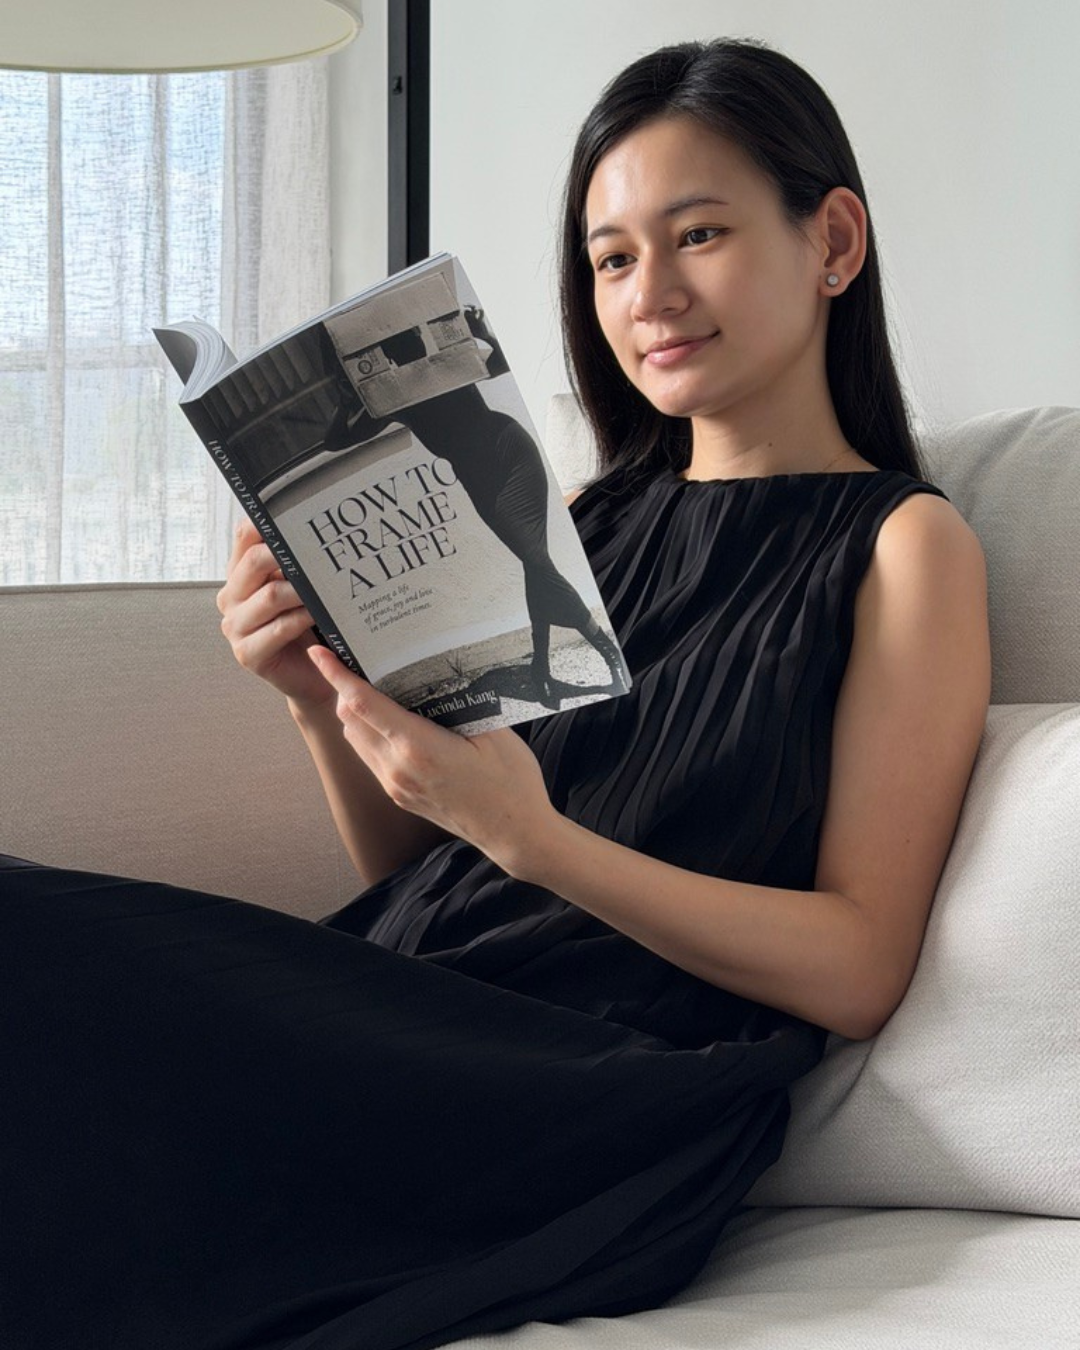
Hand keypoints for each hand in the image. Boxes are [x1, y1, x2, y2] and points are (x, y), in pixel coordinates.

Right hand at [216, 520, 333, 710]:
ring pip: (270, 596)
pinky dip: (302, 619)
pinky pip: (278, 628)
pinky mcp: (247, 654)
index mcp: (240, 575)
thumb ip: (296, 562)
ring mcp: (235, 627)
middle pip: (254, 562)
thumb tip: (317, 524)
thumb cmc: (309, 626)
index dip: (266, 523)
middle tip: (318, 553)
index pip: (245, 536)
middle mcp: (231, 598)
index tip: (295, 515)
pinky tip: (320, 616)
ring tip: (327, 589)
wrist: (314, 674)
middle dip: (288, 555)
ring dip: (302, 591)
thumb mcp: (300, 588)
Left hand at [307, 645, 558, 873]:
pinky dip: (369, 734)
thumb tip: (435, 673)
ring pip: (355, 739)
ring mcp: (395, 786)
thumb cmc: (512, 782)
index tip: (321, 652)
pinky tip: (392, 722)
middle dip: (346, 688)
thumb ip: (459, 704)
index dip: (337, 675)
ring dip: (356, 713)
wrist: (514, 833)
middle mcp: (397, 768)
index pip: (363, 704)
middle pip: (349, 719)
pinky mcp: (398, 796)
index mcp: (419, 747)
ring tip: (376, 689)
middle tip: (360, 662)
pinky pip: (370, 758)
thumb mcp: (493, 733)